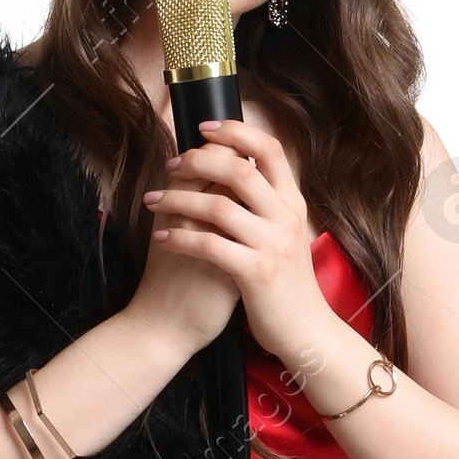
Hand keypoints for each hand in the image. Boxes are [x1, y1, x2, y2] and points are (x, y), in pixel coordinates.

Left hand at [142, 117, 337, 368]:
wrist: (305, 331)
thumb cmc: (285, 283)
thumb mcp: (283, 236)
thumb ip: (264, 206)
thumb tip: (235, 173)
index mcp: (292, 202)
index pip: (269, 149)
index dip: (236, 131)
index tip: (203, 127)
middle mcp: (285, 217)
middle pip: (238, 170)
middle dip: (197, 161)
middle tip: (169, 166)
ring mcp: (272, 244)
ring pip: (218, 205)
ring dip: (178, 199)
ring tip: (153, 202)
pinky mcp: (256, 272)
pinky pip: (210, 245)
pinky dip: (180, 238)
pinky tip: (161, 238)